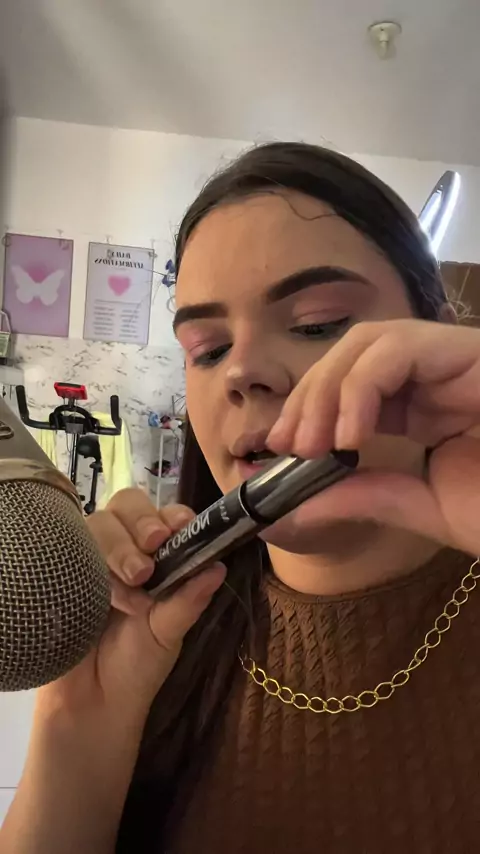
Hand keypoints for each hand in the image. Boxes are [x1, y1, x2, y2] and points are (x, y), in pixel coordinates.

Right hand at [37, 491, 224, 728]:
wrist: (92, 701)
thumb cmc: (138, 665)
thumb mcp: (170, 632)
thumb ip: (190, 599)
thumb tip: (219, 567)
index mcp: (158, 556)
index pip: (165, 515)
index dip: (172, 514)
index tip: (178, 529)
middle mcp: (125, 548)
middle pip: (127, 505)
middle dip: (142, 522)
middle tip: (154, 546)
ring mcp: (90, 556)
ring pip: (99, 522)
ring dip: (119, 546)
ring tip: (134, 583)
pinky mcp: (62, 569)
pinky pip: (71, 546)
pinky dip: (89, 563)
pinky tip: (100, 593)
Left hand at [268, 319, 479, 554]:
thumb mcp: (423, 506)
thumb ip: (365, 495)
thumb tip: (295, 502)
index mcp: (421, 405)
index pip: (348, 383)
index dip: (308, 406)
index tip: (277, 447)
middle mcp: (433, 373)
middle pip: (351, 352)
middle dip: (311, 395)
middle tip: (288, 445)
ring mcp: (453, 358)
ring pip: (370, 340)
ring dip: (331, 387)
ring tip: (317, 443)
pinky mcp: (469, 352)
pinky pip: (401, 348)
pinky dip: (363, 384)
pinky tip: (353, 431)